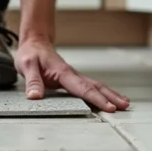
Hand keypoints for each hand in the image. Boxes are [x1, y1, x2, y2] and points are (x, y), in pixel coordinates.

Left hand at [15, 38, 129, 112]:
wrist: (34, 43)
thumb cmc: (31, 54)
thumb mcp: (27, 66)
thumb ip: (33, 81)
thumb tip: (35, 96)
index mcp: (63, 72)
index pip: (82, 88)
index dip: (96, 99)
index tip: (109, 107)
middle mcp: (72, 74)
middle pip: (95, 86)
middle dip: (111, 97)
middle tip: (124, 107)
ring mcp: (74, 76)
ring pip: (95, 85)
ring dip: (110, 94)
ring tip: (124, 104)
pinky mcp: (72, 78)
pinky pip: (90, 86)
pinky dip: (102, 92)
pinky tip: (109, 98)